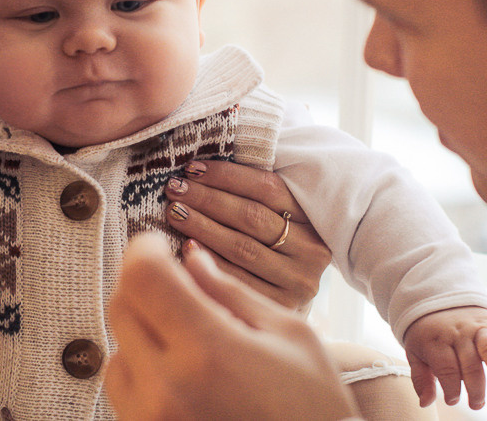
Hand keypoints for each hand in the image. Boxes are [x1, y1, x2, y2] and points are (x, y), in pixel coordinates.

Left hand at [106, 233, 357, 419]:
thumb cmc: (315, 408)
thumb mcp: (291, 335)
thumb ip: (231, 291)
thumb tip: (191, 257)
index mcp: (208, 350)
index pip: (143, 276)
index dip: (146, 249)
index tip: (160, 246)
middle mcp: (166, 387)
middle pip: (122, 306)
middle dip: (145, 286)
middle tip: (180, 288)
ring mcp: (149, 419)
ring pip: (115, 349)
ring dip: (143, 332)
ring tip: (190, 342)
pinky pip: (124, 390)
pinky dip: (143, 371)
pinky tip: (184, 376)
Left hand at [164, 160, 330, 309]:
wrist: (285, 319)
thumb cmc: (270, 251)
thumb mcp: (274, 220)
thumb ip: (250, 197)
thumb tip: (199, 170)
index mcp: (312, 218)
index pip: (267, 187)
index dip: (226, 175)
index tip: (191, 168)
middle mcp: (311, 250)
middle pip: (251, 216)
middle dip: (207, 198)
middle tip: (174, 189)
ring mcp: (299, 281)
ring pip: (242, 247)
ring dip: (202, 226)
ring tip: (174, 212)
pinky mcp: (281, 307)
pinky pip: (237, 280)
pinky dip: (209, 262)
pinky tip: (186, 248)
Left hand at [403, 305, 486, 409]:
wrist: (438, 298)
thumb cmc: (428, 334)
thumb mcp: (415, 352)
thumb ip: (420, 378)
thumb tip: (425, 403)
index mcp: (435, 340)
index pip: (446, 367)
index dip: (451, 386)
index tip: (452, 401)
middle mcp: (458, 333)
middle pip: (470, 362)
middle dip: (475, 387)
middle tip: (476, 404)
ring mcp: (477, 327)